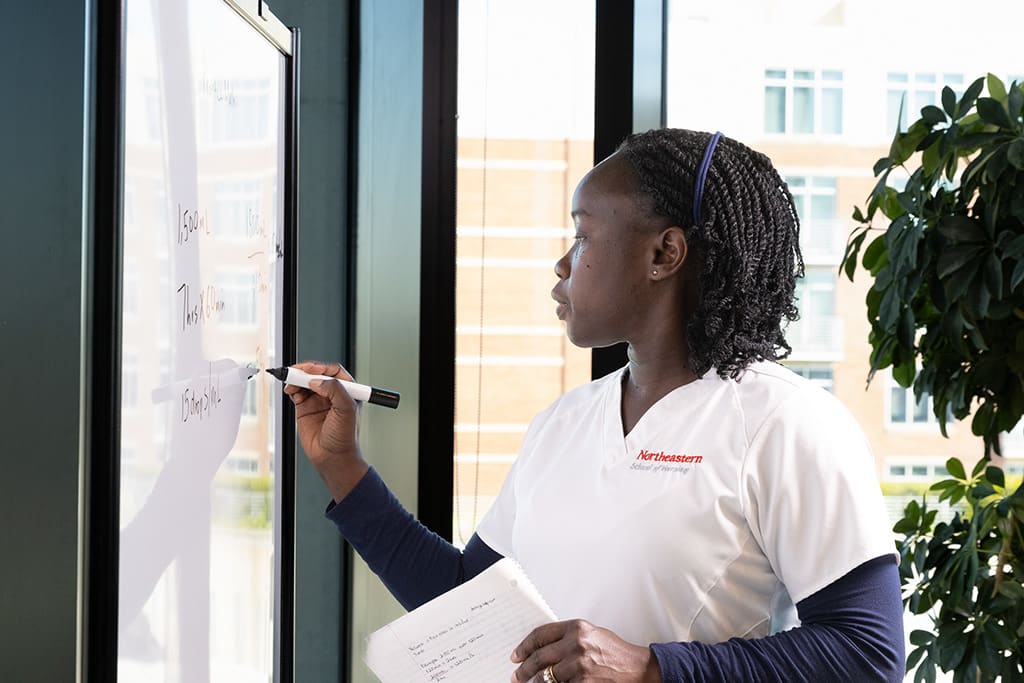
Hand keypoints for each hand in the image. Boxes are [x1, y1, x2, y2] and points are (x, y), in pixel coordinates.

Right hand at [284, 360, 367, 501]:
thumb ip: (335, 390)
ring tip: (291, 381)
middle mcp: (332, 393)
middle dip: (306, 371)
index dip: (321, 368)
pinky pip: (297, 392)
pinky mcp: (305, 408)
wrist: (332, 457)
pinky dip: (292, 388)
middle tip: (296, 371)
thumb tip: (317, 380)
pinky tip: (290, 389)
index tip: (311, 369)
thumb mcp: (346, 410)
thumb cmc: (344, 437)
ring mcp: (318, 400)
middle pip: (317, 374)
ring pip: (305, 382)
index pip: (333, 371)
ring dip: (297, 379)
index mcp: (347, 390)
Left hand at [510, 619, 660, 682]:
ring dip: (534, 682)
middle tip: (516, 675)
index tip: (516, 655)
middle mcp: (576, 643)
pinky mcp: (583, 682)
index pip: (540, 635)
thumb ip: (569, 637)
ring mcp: (579, 664)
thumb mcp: (592, 635)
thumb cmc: (616, 652)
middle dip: (524, 668)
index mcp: (576, 628)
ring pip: (545, 676)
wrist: (638, 668)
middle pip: (539, 656)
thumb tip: (544, 647)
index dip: (524, 646)